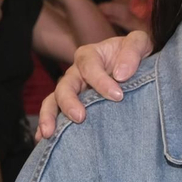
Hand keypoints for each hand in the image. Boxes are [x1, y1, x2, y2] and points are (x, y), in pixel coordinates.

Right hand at [34, 30, 152, 139]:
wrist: (137, 66)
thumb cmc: (134, 53)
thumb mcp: (140, 42)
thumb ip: (132, 51)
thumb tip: (120, 75)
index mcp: (90, 55)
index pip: (89, 66)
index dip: (101, 81)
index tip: (118, 96)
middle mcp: (76, 72)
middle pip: (65, 85)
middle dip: (69, 101)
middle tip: (80, 117)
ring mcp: (72, 90)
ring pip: (54, 100)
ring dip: (49, 116)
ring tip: (49, 133)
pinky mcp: (72, 105)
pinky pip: (55, 113)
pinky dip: (48, 125)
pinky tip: (42, 139)